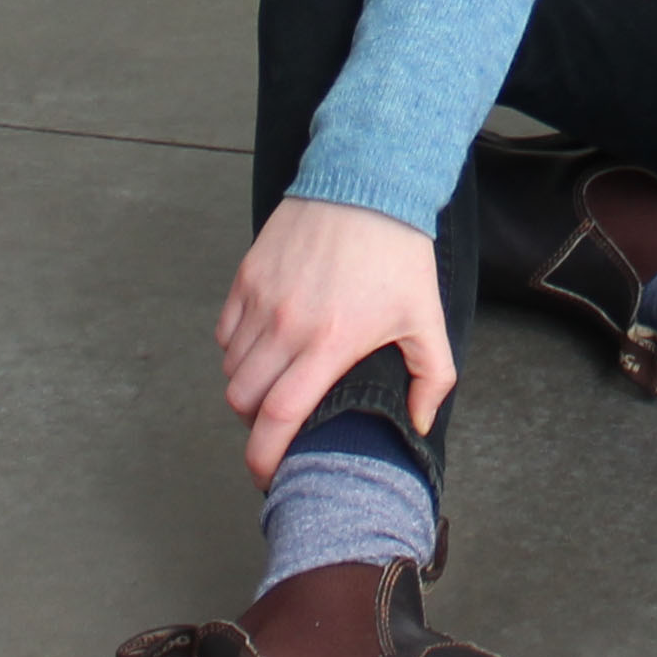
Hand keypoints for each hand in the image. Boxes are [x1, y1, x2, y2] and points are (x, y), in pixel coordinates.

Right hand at [215, 197, 453, 486]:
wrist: (368, 181)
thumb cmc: (399, 251)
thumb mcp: (426, 315)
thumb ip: (431, 376)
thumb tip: (421, 424)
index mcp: (329, 344)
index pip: (278, 419)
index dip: (264, 458)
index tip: (268, 475)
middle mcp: (286, 326)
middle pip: (243, 400)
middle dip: (257, 422)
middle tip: (279, 419)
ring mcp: (261, 300)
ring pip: (232, 368)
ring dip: (248, 384)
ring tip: (278, 379)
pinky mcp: (246, 277)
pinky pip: (225, 332)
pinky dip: (238, 347)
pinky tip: (267, 342)